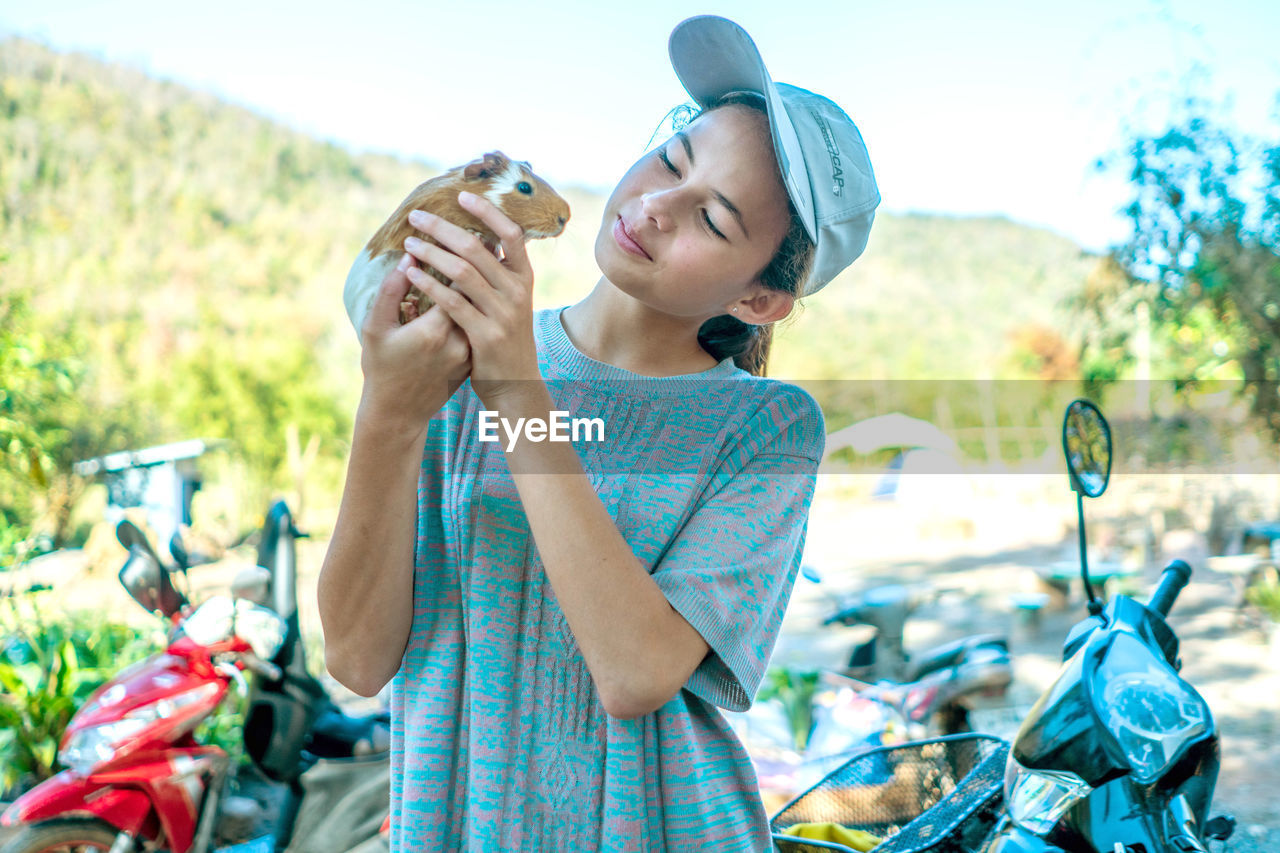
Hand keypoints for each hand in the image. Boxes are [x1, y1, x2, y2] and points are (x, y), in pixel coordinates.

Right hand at [358, 252, 471, 429]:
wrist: (397, 413)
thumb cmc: (380, 368)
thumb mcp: (375, 328)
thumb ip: (390, 292)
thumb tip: (409, 258)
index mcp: (434, 330)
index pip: (458, 282)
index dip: (459, 255)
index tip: (460, 231)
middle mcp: (458, 341)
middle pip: (475, 294)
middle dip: (475, 265)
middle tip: (478, 236)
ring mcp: (467, 353)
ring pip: (480, 310)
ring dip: (479, 285)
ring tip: (477, 260)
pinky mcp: (470, 361)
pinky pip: (476, 326)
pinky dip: (476, 307)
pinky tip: (470, 292)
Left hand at [401, 192, 540, 408]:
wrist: (516, 385)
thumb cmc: (506, 338)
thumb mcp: (511, 303)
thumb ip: (499, 275)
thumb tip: (482, 240)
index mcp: (524, 278)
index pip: (511, 234)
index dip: (487, 212)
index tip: (461, 196)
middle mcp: (517, 292)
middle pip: (478, 248)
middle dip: (443, 228)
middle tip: (416, 216)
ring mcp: (503, 314)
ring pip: (462, 272)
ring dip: (431, 253)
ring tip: (408, 243)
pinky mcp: (485, 335)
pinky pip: (452, 303)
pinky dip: (429, 285)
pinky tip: (411, 274)